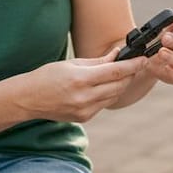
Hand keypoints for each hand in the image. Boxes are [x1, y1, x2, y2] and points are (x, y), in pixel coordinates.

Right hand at [20, 49, 146, 122]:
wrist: (28, 98)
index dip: (133, 65)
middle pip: (118, 86)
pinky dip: (108, 95)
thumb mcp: (72, 63)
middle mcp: (84, 97)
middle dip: (129, 75)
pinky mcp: (84, 118)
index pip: (115, 72)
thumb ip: (98, 62)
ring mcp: (84, 110)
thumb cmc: (47, 76)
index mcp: (80, 80)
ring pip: (114, 96)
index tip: (143, 59)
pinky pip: (103, 104)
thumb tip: (118, 54)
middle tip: (135, 64)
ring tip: (120, 74)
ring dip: (120, 85)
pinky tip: (103, 87)